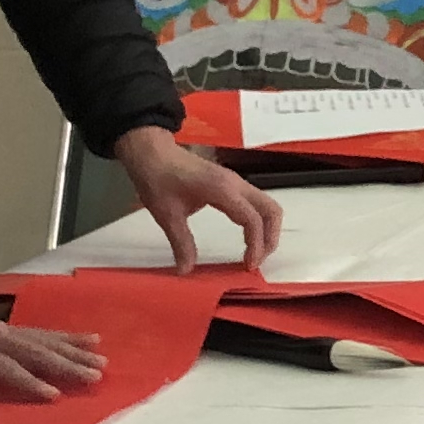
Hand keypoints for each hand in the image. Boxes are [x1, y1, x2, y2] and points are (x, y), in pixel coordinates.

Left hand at [0, 292, 106, 409]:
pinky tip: (88, 340)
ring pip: (43, 340)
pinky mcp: (6, 329)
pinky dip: (66, 337)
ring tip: (101, 360)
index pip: (2, 366)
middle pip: (33, 350)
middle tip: (94, 374)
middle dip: (65, 363)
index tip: (53, 393)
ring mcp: (1, 329)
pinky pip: (40, 333)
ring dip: (73, 350)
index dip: (27, 380)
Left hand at [116, 127, 281, 272]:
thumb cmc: (157, 178)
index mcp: (222, 190)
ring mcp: (235, 182)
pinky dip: (259, 222)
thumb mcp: (166, 215)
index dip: (256, 245)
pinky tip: (247, 238)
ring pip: (268, 206)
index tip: (248, 265)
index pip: (253, 220)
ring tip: (255, 252)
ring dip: (268, 230)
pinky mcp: (231, 184)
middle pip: (271, 211)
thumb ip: (181, 243)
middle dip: (270, 239)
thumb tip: (186, 270)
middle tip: (256, 261)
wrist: (152, 152)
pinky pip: (256, 203)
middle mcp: (235, 184)